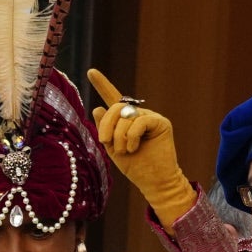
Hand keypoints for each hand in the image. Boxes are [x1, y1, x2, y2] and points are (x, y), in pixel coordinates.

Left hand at [86, 68, 196, 224]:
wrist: (154, 181)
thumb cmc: (135, 167)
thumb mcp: (113, 148)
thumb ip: (105, 129)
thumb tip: (97, 107)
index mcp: (126, 120)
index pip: (113, 99)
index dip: (102, 84)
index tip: (91, 71)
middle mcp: (138, 115)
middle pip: (115, 108)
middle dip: (106, 125)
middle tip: (105, 142)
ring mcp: (151, 117)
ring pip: (126, 116)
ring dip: (120, 136)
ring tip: (125, 151)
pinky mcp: (161, 123)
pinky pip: (140, 121)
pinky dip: (132, 136)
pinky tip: (134, 147)